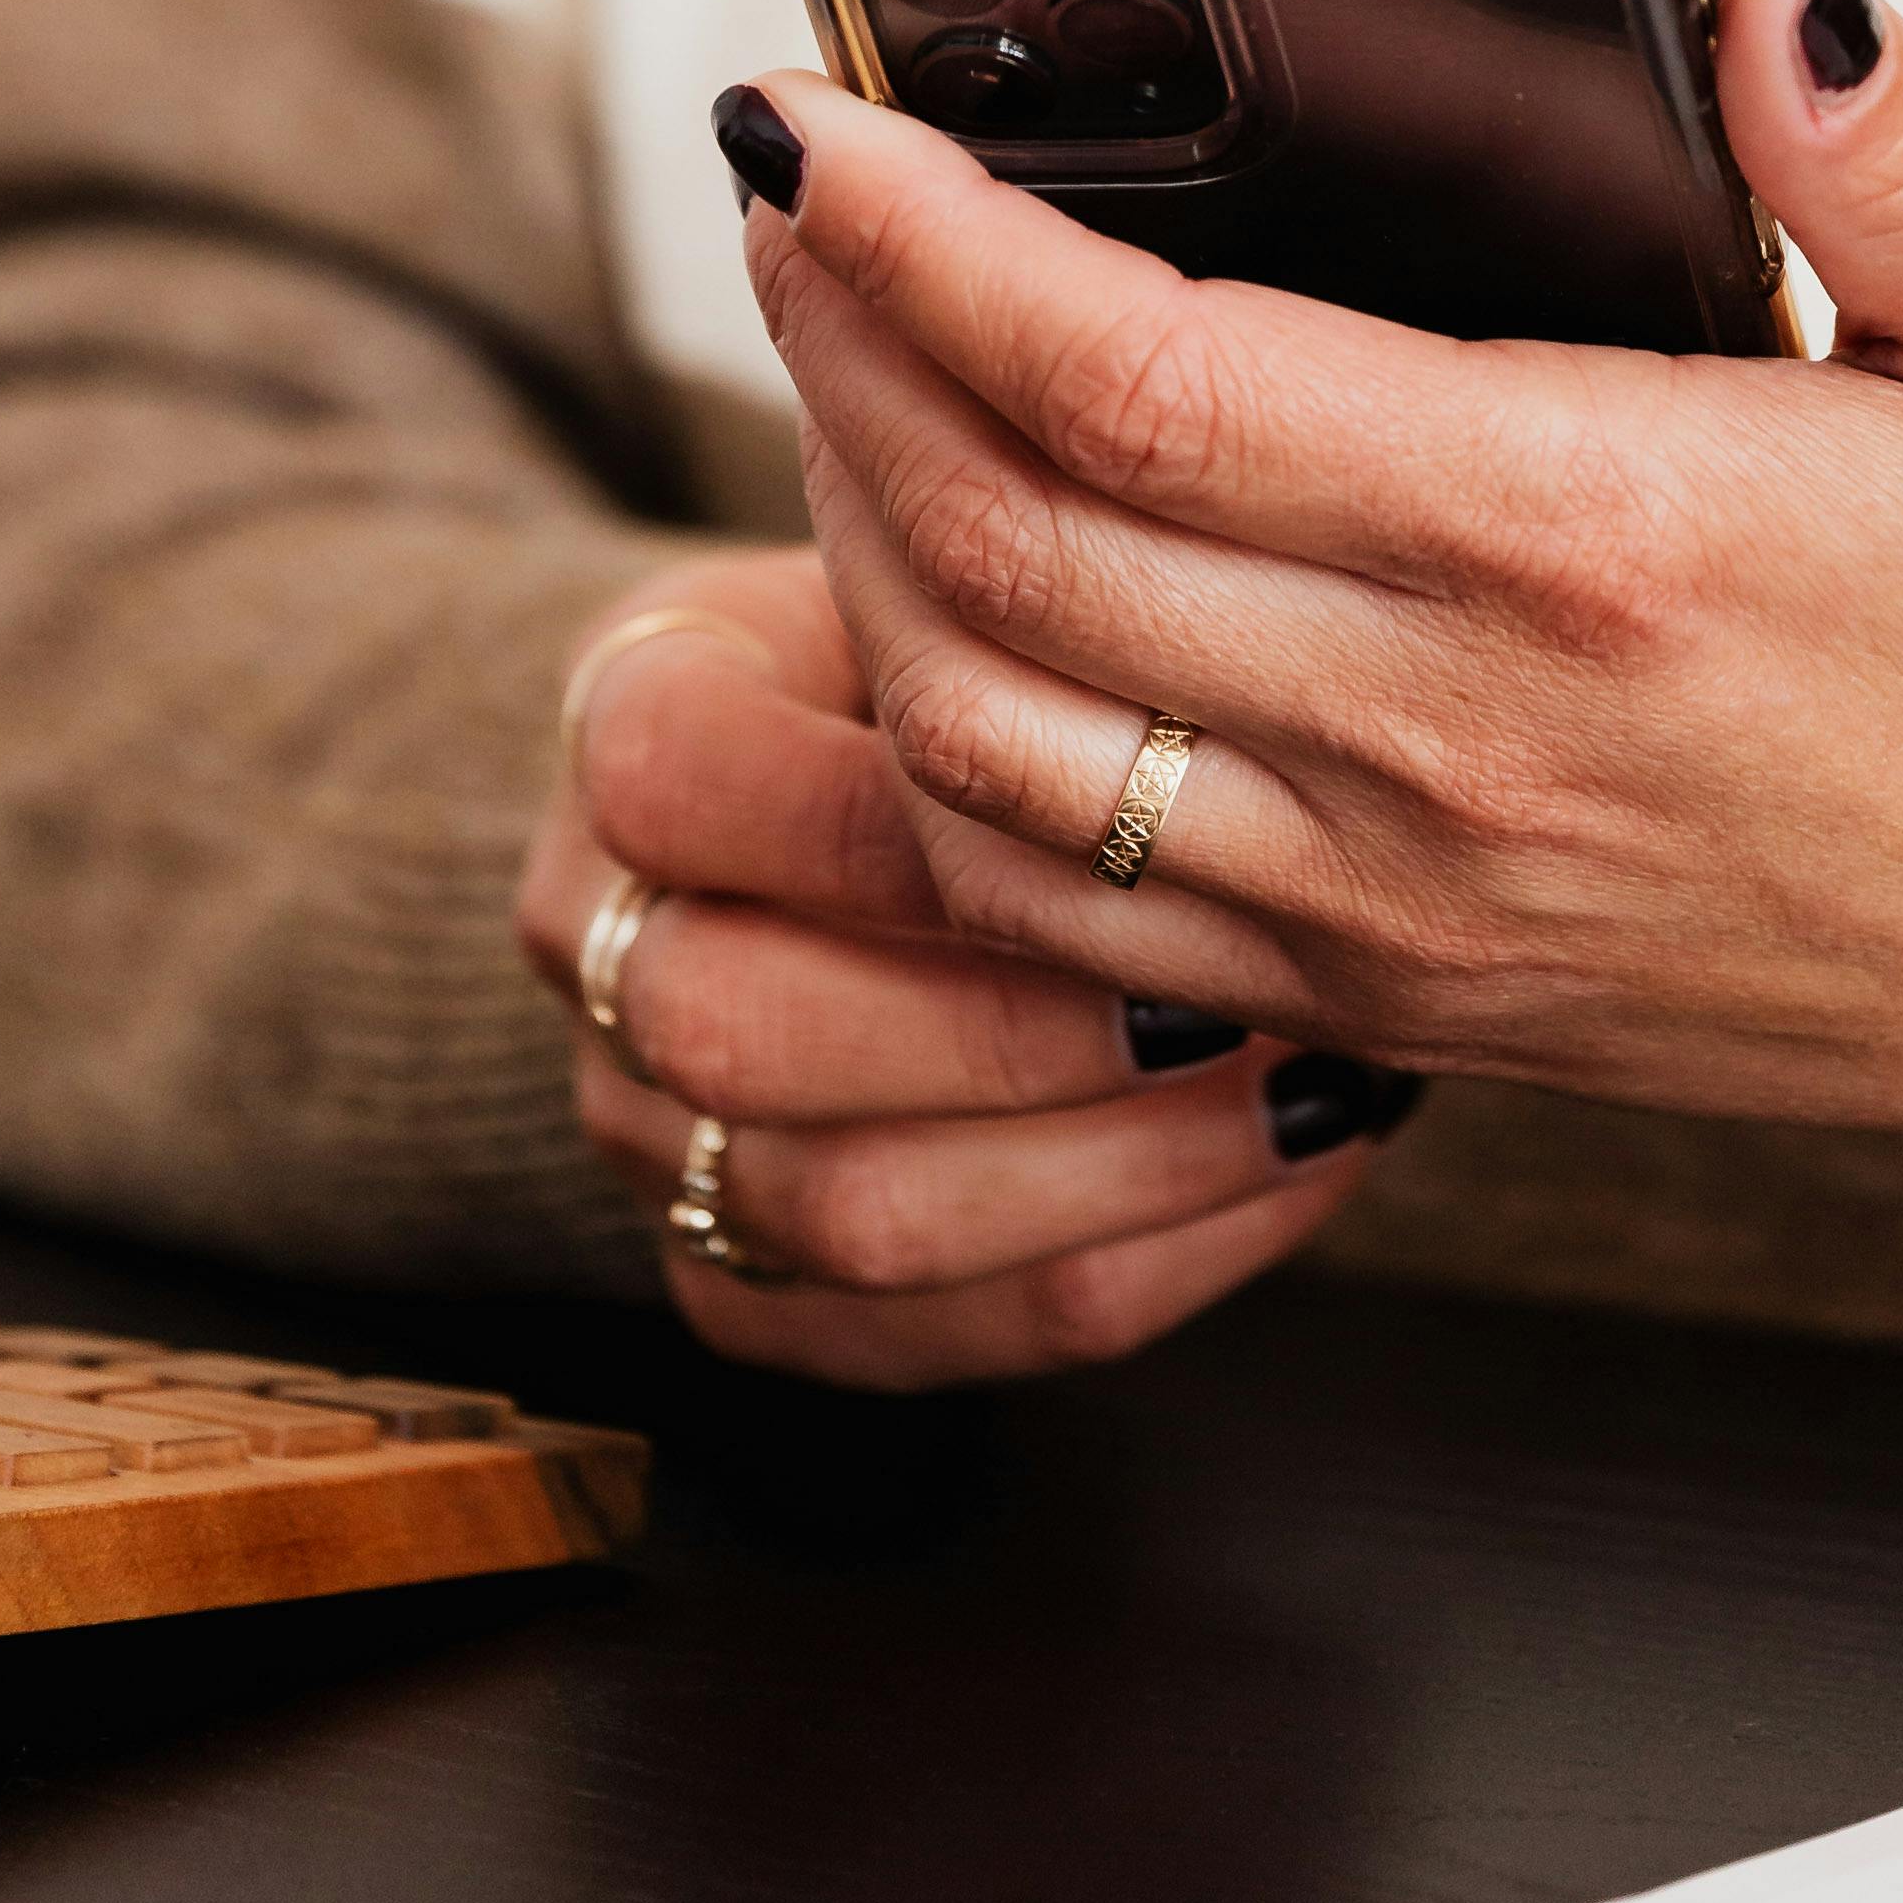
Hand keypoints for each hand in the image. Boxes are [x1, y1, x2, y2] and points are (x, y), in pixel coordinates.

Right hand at [510, 541, 1412, 1382]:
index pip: (685, 783)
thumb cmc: (960, 647)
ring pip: (843, 1212)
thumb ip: (1011, 597)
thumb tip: (1196, 617)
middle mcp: (600, 943)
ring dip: (1109, 1169)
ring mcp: (648, 1132)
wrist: (874, 784)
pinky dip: (1131, 1263)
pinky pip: (924, 1335)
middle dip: (1017, 1031)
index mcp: (622, 725)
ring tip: (1302, 1087)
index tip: (1146, 811)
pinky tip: (1284, 1170)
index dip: (909, 821)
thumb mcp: (952, 567)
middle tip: (1242, 992)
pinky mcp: (739, 1282)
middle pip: (738, 1033)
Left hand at [733, 0, 1902, 1277]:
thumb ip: (1894, 145)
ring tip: (833, 365)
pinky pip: (1060, 907)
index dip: (934, 246)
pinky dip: (940, 744)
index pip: (1148, 384)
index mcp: (1599, 544)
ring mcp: (1404, 898)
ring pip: (985, 742)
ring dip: (853, 545)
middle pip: (1005, 548)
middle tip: (782, 190)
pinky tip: (934, 596)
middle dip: (835, 351)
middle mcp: (1458, 741)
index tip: (820, 119)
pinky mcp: (1396, 995)